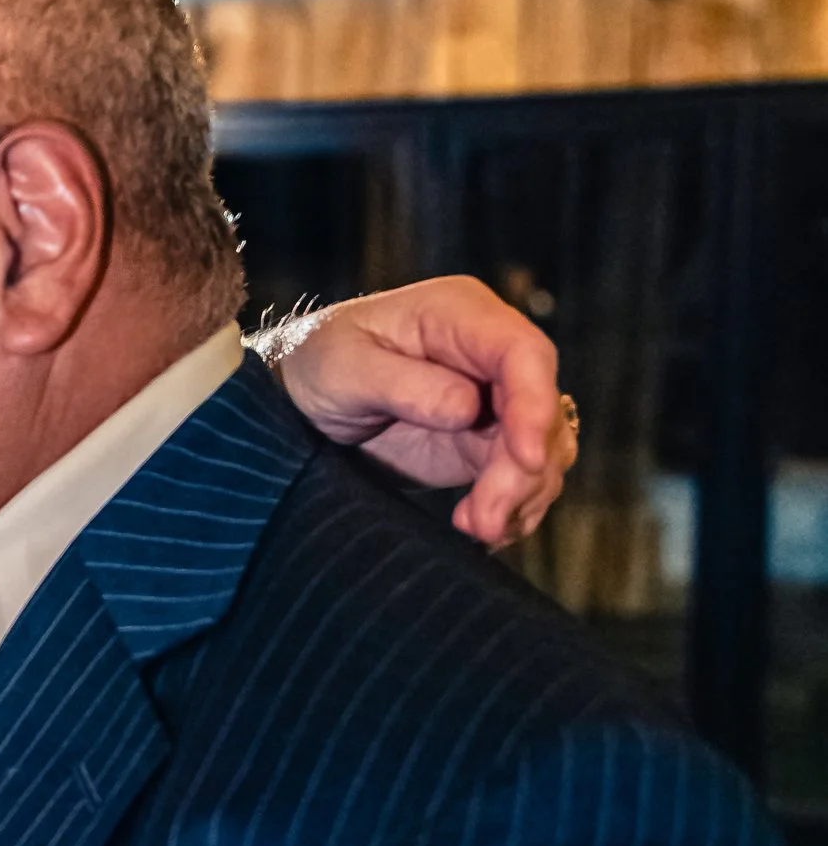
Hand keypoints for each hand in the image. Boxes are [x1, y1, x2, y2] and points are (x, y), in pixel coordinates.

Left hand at [267, 277, 578, 545]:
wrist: (302, 398)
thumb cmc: (319, 364)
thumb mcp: (344, 368)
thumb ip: (402, 384)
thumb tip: (466, 408)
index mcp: (460, 314)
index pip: (522, 353)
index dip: (535, 404)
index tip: (524, 458)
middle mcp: (489, 353)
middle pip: (541, 409)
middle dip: (522, 471)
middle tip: (482, 521)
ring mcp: (493, 400)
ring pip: (543, 448)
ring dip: (521, 496)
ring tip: (476, 530)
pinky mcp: (484, 442)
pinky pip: (523, 476)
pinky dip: (514, 508)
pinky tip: (481, 530)